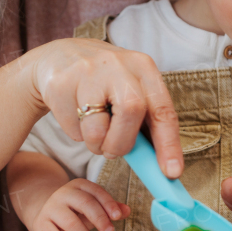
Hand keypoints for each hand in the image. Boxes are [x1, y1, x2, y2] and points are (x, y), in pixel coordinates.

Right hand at [21, 37, 183, 177]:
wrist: (58, 58)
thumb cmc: (104, 83)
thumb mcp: (129, 89)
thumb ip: (145, 121)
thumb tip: (162, 166)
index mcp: (143, 67)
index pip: (163, 109)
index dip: (169, 143)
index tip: (172, 172)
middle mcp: (118, 64)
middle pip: (132, 112)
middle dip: (123, 143)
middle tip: (114, 151)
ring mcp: (87, 71)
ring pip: (98, 128)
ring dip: (97, 144)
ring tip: (94, 134)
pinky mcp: (60, 84)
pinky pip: (73, 127)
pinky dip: (77, 135)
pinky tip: (76, 117)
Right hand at [29, 179, 129, 230]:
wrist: (43, 213)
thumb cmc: (75, 210)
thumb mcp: (92, 206)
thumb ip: (110, 208)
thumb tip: (127, 211)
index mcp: (79, 186)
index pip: (96, 192)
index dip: (108, 204)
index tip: (118, 217)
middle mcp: (64, 194)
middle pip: (84, 203)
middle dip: (99, 218)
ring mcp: (51, 208)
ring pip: (70, 221)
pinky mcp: (41, 224)